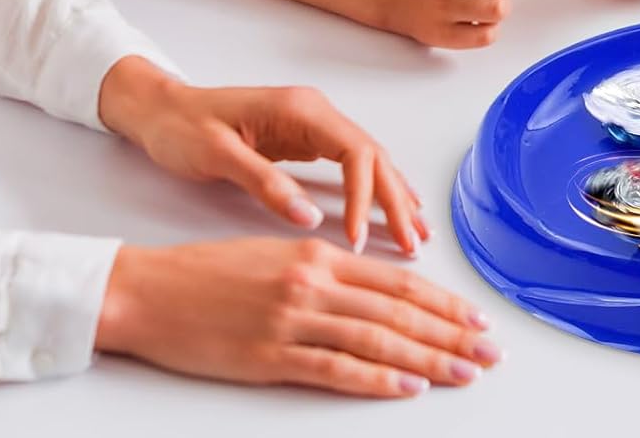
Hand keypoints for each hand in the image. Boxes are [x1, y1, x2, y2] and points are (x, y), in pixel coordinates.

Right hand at [96, 237, 498, 395]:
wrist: (150, 290)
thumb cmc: (209, 273)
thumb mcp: (277, 256)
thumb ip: (327, 271)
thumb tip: (376, 291)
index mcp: (319, 253)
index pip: (397, 282)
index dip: (441, 302)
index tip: (475, 317)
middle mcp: (314, 281)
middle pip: (398, 310)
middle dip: (450, 331)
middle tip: (489, 349)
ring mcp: (293, 319)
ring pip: (377, 338)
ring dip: (428, 357)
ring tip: (464, 370)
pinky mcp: (270, 355)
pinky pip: (335, 369)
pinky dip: (376, 378)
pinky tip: (407, 386)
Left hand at [100, 61, 427, 253]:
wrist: (161, 110)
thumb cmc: (183, 128)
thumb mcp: (218, 156)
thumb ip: (265, 184)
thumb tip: (309, 218)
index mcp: (302, 110)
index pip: (355, 152)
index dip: (365, 196)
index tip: (358, 238)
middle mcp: (317, 113)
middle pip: (374, 155)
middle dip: (396, 199)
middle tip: (413, 242)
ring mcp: (315, 125)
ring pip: (370, 160)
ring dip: (394, 195)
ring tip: (416, 231)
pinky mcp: (307, 140)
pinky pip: (354, 165)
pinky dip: (376, 187)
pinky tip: (393, 204)